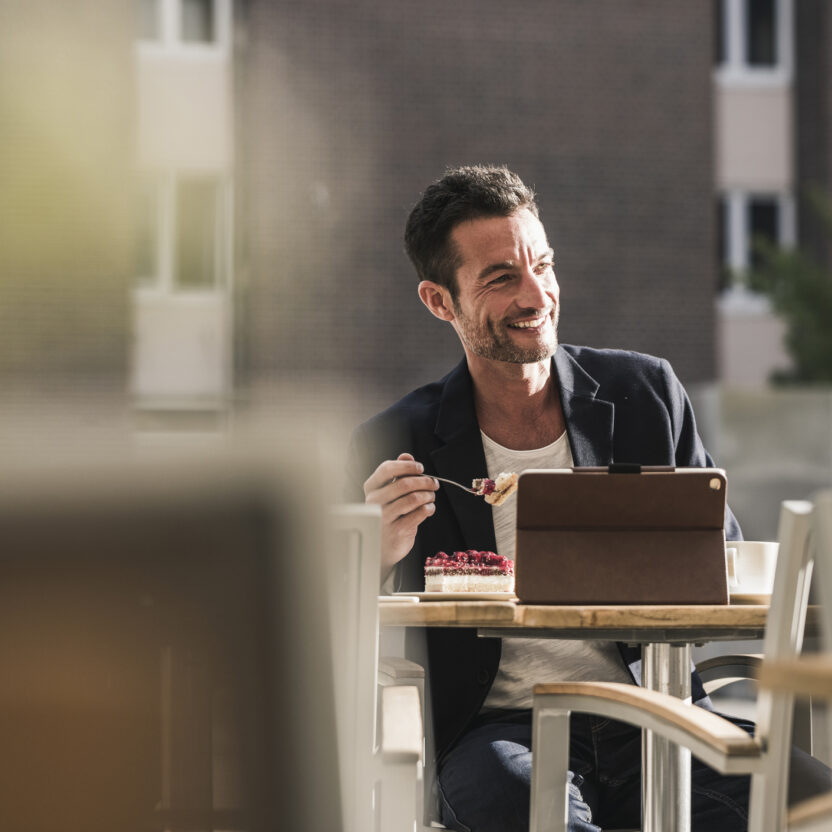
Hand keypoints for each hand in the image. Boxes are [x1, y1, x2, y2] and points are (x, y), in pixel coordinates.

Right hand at [363, 452, 438, 577]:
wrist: (383, 546)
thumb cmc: (388, 514)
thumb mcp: (390, 492)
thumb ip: (398, 473)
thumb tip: (406, 456)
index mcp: (371, 488)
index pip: (387, 469)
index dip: (407, 466)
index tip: (420, 468)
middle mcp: (374, 502)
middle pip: (404, 483)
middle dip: (424, 481)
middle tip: (434, 483)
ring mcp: (384, 517)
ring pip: (414, 498)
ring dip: (428, 495)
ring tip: (431, 496)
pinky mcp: (396, 530)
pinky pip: (419, 514)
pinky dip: (429, 508)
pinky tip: (429, 507)